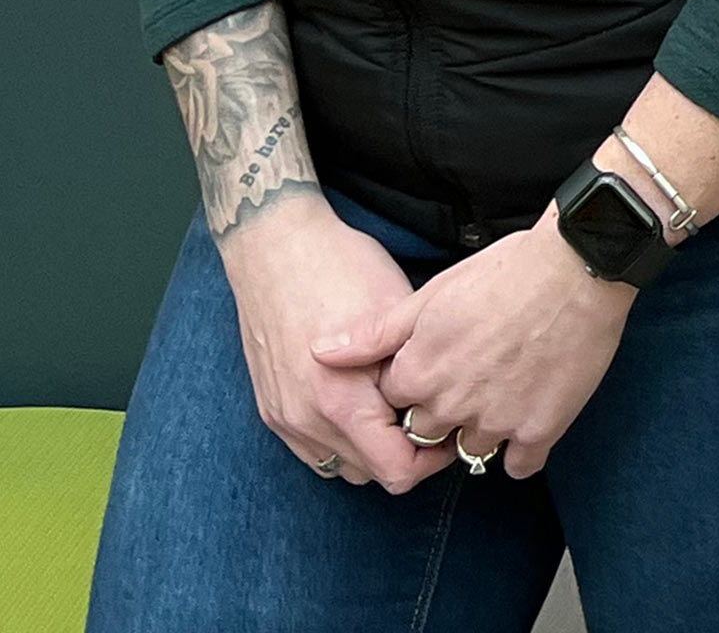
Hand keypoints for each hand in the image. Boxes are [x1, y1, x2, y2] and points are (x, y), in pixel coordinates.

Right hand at [215, 197, 450, 489]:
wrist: (275, 245)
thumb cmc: (342, 268)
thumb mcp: (396, 315)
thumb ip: (416, 375)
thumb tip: (441, 408)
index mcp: (342, 401)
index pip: (397, 472)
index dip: (433, 458)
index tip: (448, 427)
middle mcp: (307, 420)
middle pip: (371, 474)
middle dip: (406, 452)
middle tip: (426, 413)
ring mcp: (284, 418)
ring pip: (342, 467)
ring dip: (372, 450)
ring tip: (393, 408)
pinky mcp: (271, 409)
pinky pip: (314, 451)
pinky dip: (341, 440)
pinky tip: (360, 403)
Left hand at [346, 221, 633, 483]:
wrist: (576, 268)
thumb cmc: (504, 272)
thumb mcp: (432, 294)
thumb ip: (374, 333)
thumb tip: (319, 351)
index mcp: (419, 372)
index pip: (393, 403)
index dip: (411, 384)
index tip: (434, 365)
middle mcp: (450, 405)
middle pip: (427, 433)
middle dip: (440, 414)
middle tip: (470, 380)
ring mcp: (496, 422)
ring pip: (472, 449)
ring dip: (480, 429)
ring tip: (501, 392)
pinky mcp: (539, 430)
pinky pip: (518, 465)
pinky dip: (520, 450)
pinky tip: (526, 418)